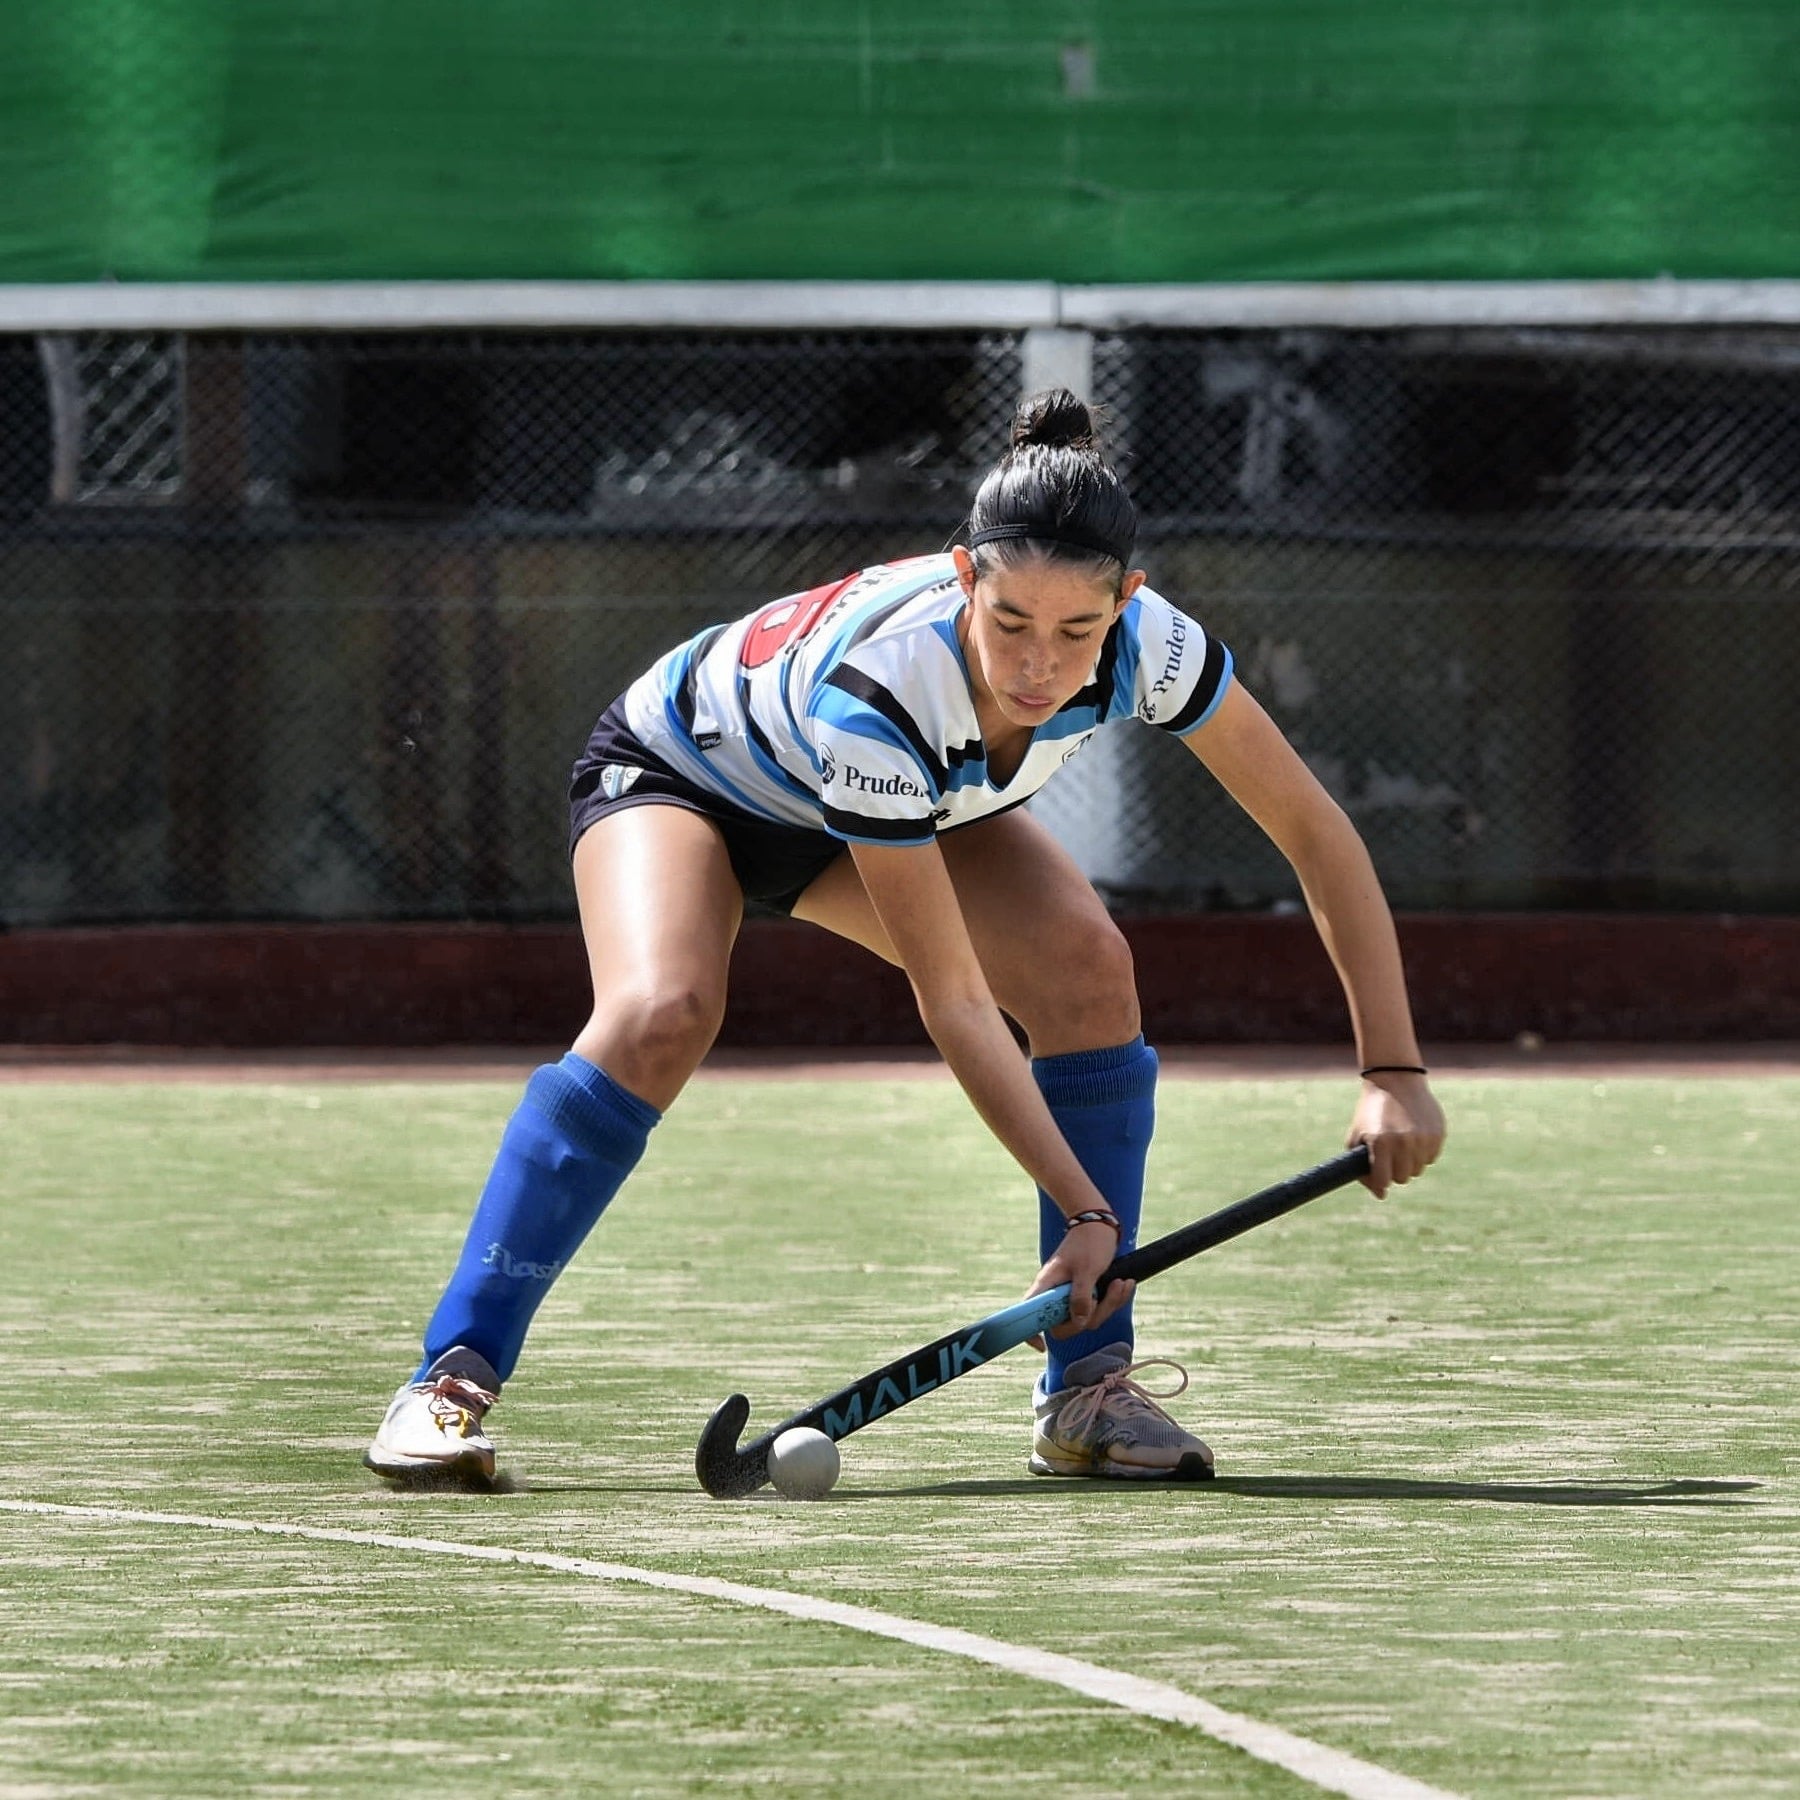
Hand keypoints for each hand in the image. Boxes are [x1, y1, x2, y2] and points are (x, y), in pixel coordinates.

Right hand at [1022, 1217, 1135, 1346]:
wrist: (1101, 1223)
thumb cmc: (1089, 1242)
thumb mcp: (1087, 1269)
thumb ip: (1081, 1297)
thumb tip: (1079, 1322)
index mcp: (1047, 1286)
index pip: (1029, 1315)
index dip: (1031, 1333)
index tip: (1041, 1345)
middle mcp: (1057, 1293)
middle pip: (1067, 1324)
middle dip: (1091, 1316)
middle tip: (1103, 1297)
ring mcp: (1072, 1294)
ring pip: (1088, 1317)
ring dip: (1109, 1304)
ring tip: (1121, 1283)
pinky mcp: (1087, 1293)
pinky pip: (1100, 1307)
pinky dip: (1114, 1298)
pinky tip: (1125, 1284)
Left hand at [1350, 1071, 1445, 1195]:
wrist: (1395, 1080)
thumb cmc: (1370, 1111)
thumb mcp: (1356, 1135)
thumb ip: (1360, 1167)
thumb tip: (1380, 1195)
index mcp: (1380, 1143)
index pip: (1383, 1181)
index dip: (1380, 1182)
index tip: (1379, 1180)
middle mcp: (1403, 1142)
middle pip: (1402, 1178)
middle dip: (1394, 1171)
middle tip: (1389, 1154)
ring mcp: (1423, 1138)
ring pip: (1418, 1170)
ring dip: (1409, 1162)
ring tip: (1400, 1141)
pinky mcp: (1438, 1134)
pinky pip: (1431, 1157)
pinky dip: (1422, 1152)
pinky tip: (1414, 1135)